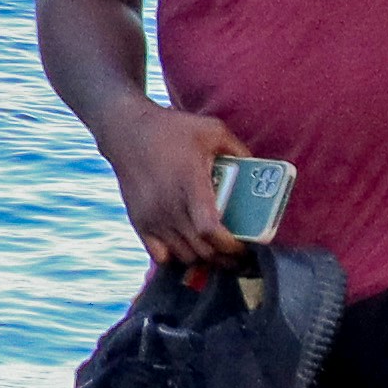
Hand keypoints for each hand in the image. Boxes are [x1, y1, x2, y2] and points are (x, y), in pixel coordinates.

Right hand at [105, 101, 254, 272]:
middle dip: (224, 257)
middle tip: (238, 252)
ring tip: (216, 250)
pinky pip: (160, 256)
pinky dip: (177, 257)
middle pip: (201, 250)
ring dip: (203, 258)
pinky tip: (188, 247)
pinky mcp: (139, 222)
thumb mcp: (212, 130)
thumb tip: (260, 169)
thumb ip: (238, 149)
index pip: (209, 230)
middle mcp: (169, 206)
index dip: (230, 245)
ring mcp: (152, 217)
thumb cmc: (172, 129)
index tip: (244, 246)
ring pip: (184, 256)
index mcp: (190, 183)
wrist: (127, 131)